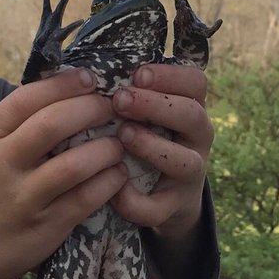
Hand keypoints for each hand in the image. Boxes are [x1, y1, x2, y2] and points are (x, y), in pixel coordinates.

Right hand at [0, 69, 128, 278]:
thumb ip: (16, 126)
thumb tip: (66, 92)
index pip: (27, 99)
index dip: (64, 84)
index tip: (90, 79)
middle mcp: (4, 164)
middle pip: (53, 124)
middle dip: (91, 109)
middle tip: (112, 108)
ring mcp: (25, 198)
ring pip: (75, 164)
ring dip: (106, 148)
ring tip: (118, 144)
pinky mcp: (46, 227)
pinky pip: (86, 198)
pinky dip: (109, 182)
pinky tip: (117, 174)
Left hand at [110, 63, 211, 241]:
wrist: (161, 196)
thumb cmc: (144, 139)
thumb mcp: (145, 114)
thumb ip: (128, 93)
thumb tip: (81, 71)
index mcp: (190, 108)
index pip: (196, 83)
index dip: (171, 76)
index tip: (138, 74)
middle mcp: (197, 139)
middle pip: (193, 116)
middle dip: (157, 105)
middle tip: (121, 100)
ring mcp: (189, 175)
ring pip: (185, 162)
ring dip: (152, 147)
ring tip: (122, 136)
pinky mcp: (173, 208)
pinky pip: (159, 208)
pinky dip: (135, 201)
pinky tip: (114, 190)